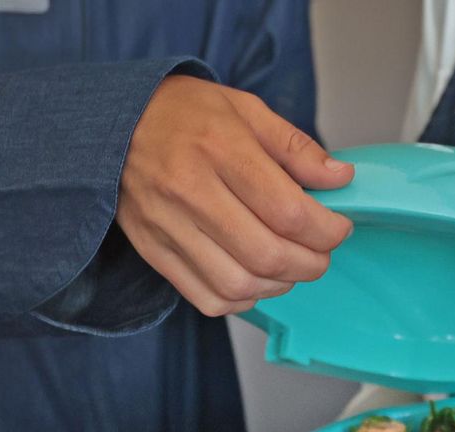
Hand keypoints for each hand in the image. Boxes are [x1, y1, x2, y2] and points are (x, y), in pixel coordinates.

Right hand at [118, 76, 354, 316]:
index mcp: (218, 148)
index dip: (327, 230)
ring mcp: (166, 226)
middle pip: (267, 255)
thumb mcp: (246, 110)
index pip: (288, 211)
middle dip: (310, 263)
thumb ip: (296, 147)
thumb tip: (341, 179)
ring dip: (279, 285)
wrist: (113, 122)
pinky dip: (242, 298)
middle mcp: (189, 191)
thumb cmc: (184, 113)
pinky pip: (207, 298)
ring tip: (289, 265)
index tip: (338, 227)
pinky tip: (254, 278)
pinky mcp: (153, 251)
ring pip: (239, 283)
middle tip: (321, 252)